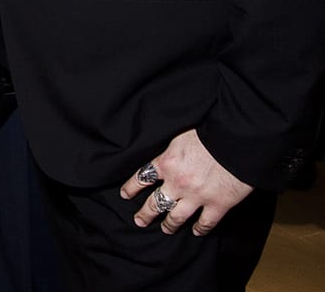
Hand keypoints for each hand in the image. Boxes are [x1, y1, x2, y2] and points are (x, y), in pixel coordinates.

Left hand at [121, 129, 254, 234]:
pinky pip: (206, 223)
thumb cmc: (209, 132)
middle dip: (145, 214)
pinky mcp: (218, 205)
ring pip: (177, 217)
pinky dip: (200, 229)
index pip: (142, 178)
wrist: (237, 141)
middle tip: (139, 220)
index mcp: (167, 163)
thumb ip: (169, 149)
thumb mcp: (180, 135)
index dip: (131, 188)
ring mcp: (197, 196)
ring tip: (166, 229)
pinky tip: (197, 232)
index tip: (125, 195)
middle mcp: (178, 183)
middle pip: (155, 203)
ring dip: (170, 225)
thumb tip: (163, 152)